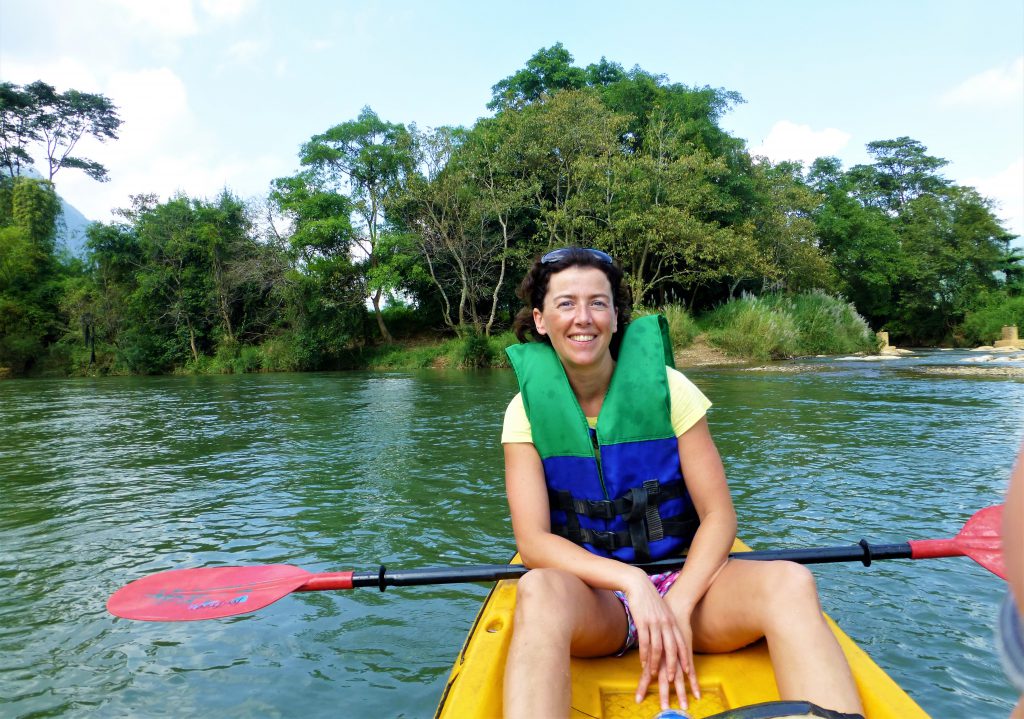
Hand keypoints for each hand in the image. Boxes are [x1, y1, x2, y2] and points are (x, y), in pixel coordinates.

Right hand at [623, 571, 699, 710]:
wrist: (639, 584)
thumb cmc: (650, 599)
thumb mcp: (663, 612)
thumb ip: (667, 624)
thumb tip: (669, 637)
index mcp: (672, 622)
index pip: (681, 644)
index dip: (685, 659)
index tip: (688, 672)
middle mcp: (666, 624)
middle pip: (672, 649)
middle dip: (672, 666)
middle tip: (671, 680)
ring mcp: (654, 623)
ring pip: (657, 648)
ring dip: (656, 663)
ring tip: (653, 674)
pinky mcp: (642, 622)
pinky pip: (644, 642)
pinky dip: (644, 654)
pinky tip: (642, 663)